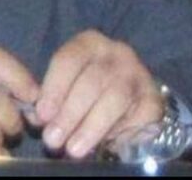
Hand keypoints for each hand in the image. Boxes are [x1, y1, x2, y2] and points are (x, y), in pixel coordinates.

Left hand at [37, 30, 163, 158]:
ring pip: (115, 100)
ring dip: (91, 128)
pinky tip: (101, 145)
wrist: (127, 88)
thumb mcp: (65, 80)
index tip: (42, 115)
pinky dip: (116, 133)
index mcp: (88, 42)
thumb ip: (50, 96)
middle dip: (70, 114)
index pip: (68, 60)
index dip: (54, 89)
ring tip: (73, 149)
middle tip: (53, 139)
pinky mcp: (153, 99)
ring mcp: (139, 74)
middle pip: (92, 82)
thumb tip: (37, 118)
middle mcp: (116, 52)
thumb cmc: (84, 83)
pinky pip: (136, 118)